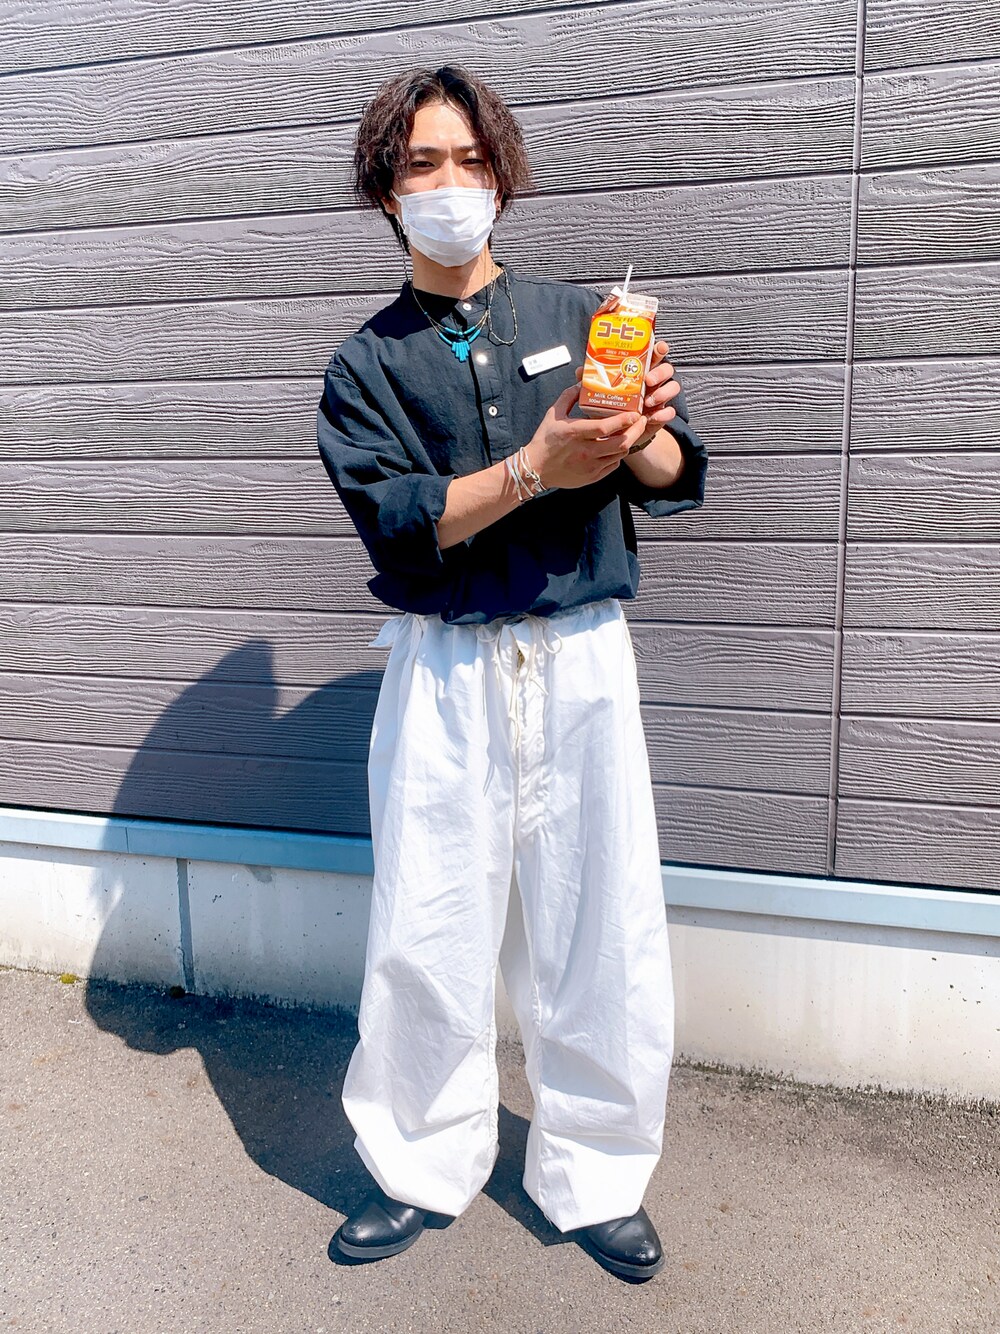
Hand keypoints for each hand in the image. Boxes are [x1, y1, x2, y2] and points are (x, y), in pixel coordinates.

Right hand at [525, 384, 649, 489]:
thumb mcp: (553, 414)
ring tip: (632, 431)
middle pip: (620, 442)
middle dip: (636, 430)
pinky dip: (618, 454)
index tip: (635, 413)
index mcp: (575, 433)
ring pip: (620, 454)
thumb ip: (569, 396)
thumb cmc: (545, 440)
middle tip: (641, 420)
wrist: (535, 468)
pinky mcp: (592, 477)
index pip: (605, 427)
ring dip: (629, 441)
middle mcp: (585, 451)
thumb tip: (582, 382)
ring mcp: (590, 466)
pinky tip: (617, 446)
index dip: (624, 420)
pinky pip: (613, 465)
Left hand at [590, 294, 682, 448]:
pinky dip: (663, 413)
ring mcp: (659, 398)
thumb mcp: (600, 392)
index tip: (659, 348)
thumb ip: (592, 380)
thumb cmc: (609, 407)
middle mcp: (653, 382)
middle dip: (660, 372)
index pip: (654, 355)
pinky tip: (652, 417)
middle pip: (667, 369)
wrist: (614, 433)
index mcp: (640, 371)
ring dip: (663, 392)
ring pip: (673, 387)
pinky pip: (669, 412)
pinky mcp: (661, 415)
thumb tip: (580, 370)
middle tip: (648, 380)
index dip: (659, 349)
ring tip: (648, 401)